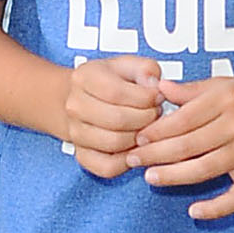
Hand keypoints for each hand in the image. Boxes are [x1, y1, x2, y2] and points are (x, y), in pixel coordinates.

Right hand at [64, 55, 167, 177]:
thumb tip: (154, 85)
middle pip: (117, 119)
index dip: (145, 98)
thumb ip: (146, 69)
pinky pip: (108, 167)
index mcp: (84, 77)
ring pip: (115, 143)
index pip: (117, 92)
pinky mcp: (83, 156)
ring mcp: (76, 133)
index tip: (158, 97)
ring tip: (148, 128)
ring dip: (140, 139)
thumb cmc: (111, 82)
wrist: (82, 100)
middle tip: (156, 114)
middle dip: (146, 118)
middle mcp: (75, 106)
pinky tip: (137, 146)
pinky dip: (128, 160)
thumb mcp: (128, 65)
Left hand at [130, 72, 233, 219]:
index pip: (182, 119)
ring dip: (174, 176)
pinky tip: (195, 211)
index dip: (156, 130)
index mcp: (226, 100)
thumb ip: (191, 89)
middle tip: (132, 160)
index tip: (137, 137)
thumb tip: (158, 87)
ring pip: (205, 169)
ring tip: (151, 178)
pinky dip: (216, 208)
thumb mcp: (224, 84)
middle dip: (155, 154)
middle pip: (188, 145)